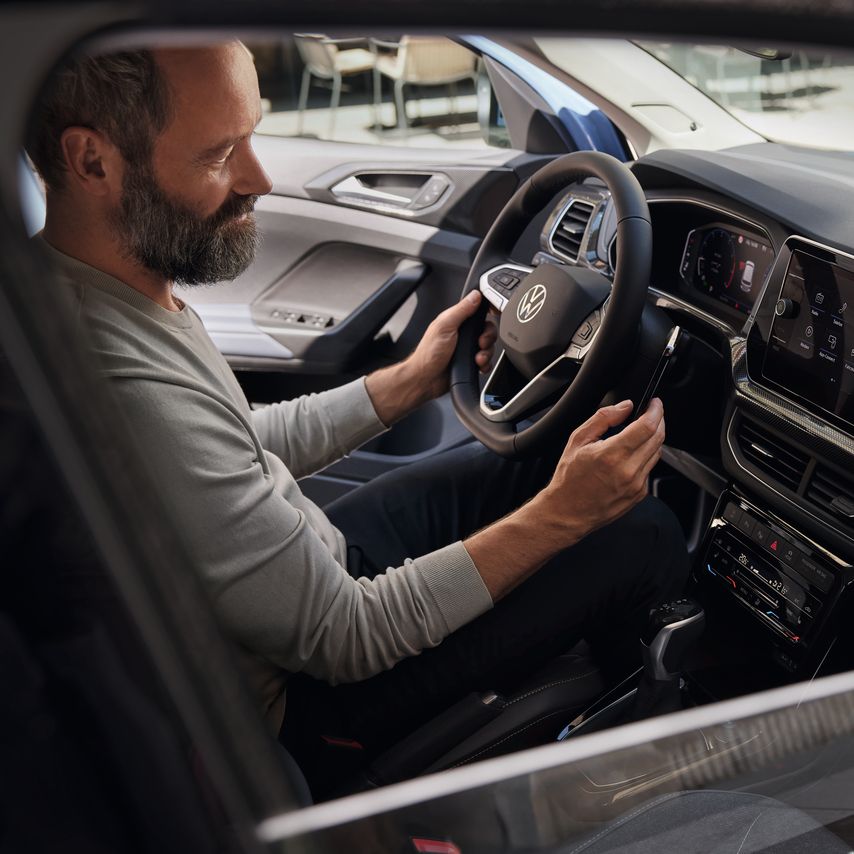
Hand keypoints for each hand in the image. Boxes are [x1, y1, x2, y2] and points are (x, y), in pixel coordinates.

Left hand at [408, 290, 496, 399]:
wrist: (426, 379)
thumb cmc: (429, 353)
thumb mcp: (445, 326)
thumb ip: (461, 310)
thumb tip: (474, 295)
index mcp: (456, 322)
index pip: (478, 313)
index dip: (487, 316)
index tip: (488, 322)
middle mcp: (462, 334)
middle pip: (487, 330)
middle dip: (487, 338)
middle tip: (480, 343)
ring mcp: (467, 349)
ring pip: (488, 347)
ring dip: (486, 353)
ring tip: (476, 358)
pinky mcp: (470, 363)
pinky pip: (486, 361)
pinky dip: (485, 364)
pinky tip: (478, 366)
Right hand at [537, 398, 665, 545]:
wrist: (567, 512)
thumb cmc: (569, 479)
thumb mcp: (577, 440)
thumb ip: (603, 418)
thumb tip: (625, 407)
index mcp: (611, 454)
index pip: (647, 426)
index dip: (656, 410)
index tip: (655, 403)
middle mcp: (628, 471)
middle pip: (658, 438)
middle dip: (659, 420)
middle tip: (652, 413)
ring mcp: (636, 484)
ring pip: (657, 453)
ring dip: (653, 439)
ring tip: (639, 434)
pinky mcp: (639, 494)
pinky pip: (649, 469)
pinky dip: (645, 457)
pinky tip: (630, 456)